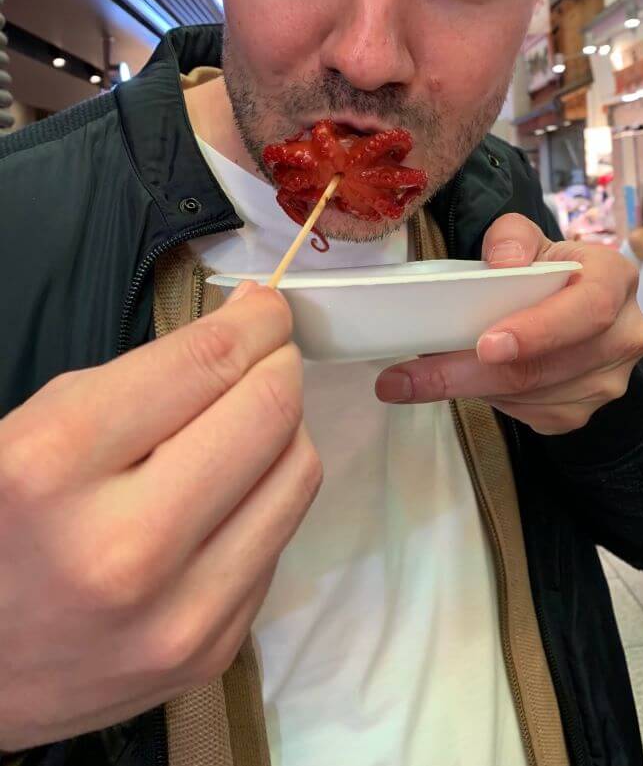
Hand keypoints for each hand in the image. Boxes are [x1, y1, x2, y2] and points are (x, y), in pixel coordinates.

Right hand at [0, 283, 320, 750]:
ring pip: (298, 472)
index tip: (266, 308)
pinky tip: (227, 491)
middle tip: (267, 352)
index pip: (205, 362)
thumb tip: (251, 324)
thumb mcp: (41, 426)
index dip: (255, 320)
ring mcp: (177, 612)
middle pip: (270, 412)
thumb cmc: (6, 523)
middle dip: (280, 363)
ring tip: (248, 419)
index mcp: (55, 463)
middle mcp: (125, 547)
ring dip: (286, 426)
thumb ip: (149, 373)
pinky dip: (266, 494)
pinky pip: (280, 535)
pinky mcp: (213, 650)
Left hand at [375, 213, 642, 434]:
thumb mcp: (527, 239)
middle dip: (471, 374)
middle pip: (546, 367)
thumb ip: (512, 237)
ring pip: (530, 398)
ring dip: (470, 389)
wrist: (569, 308)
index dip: (539, 330)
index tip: (486, 345)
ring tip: (418, 377)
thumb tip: (502, 264)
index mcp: (615, 279)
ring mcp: (607, 382)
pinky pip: (528, 415)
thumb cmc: (544, 270)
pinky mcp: (581, 412)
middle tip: (409, 379)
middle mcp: (622, 335)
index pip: (588, 310)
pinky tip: (468, 380)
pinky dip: (490, 400)